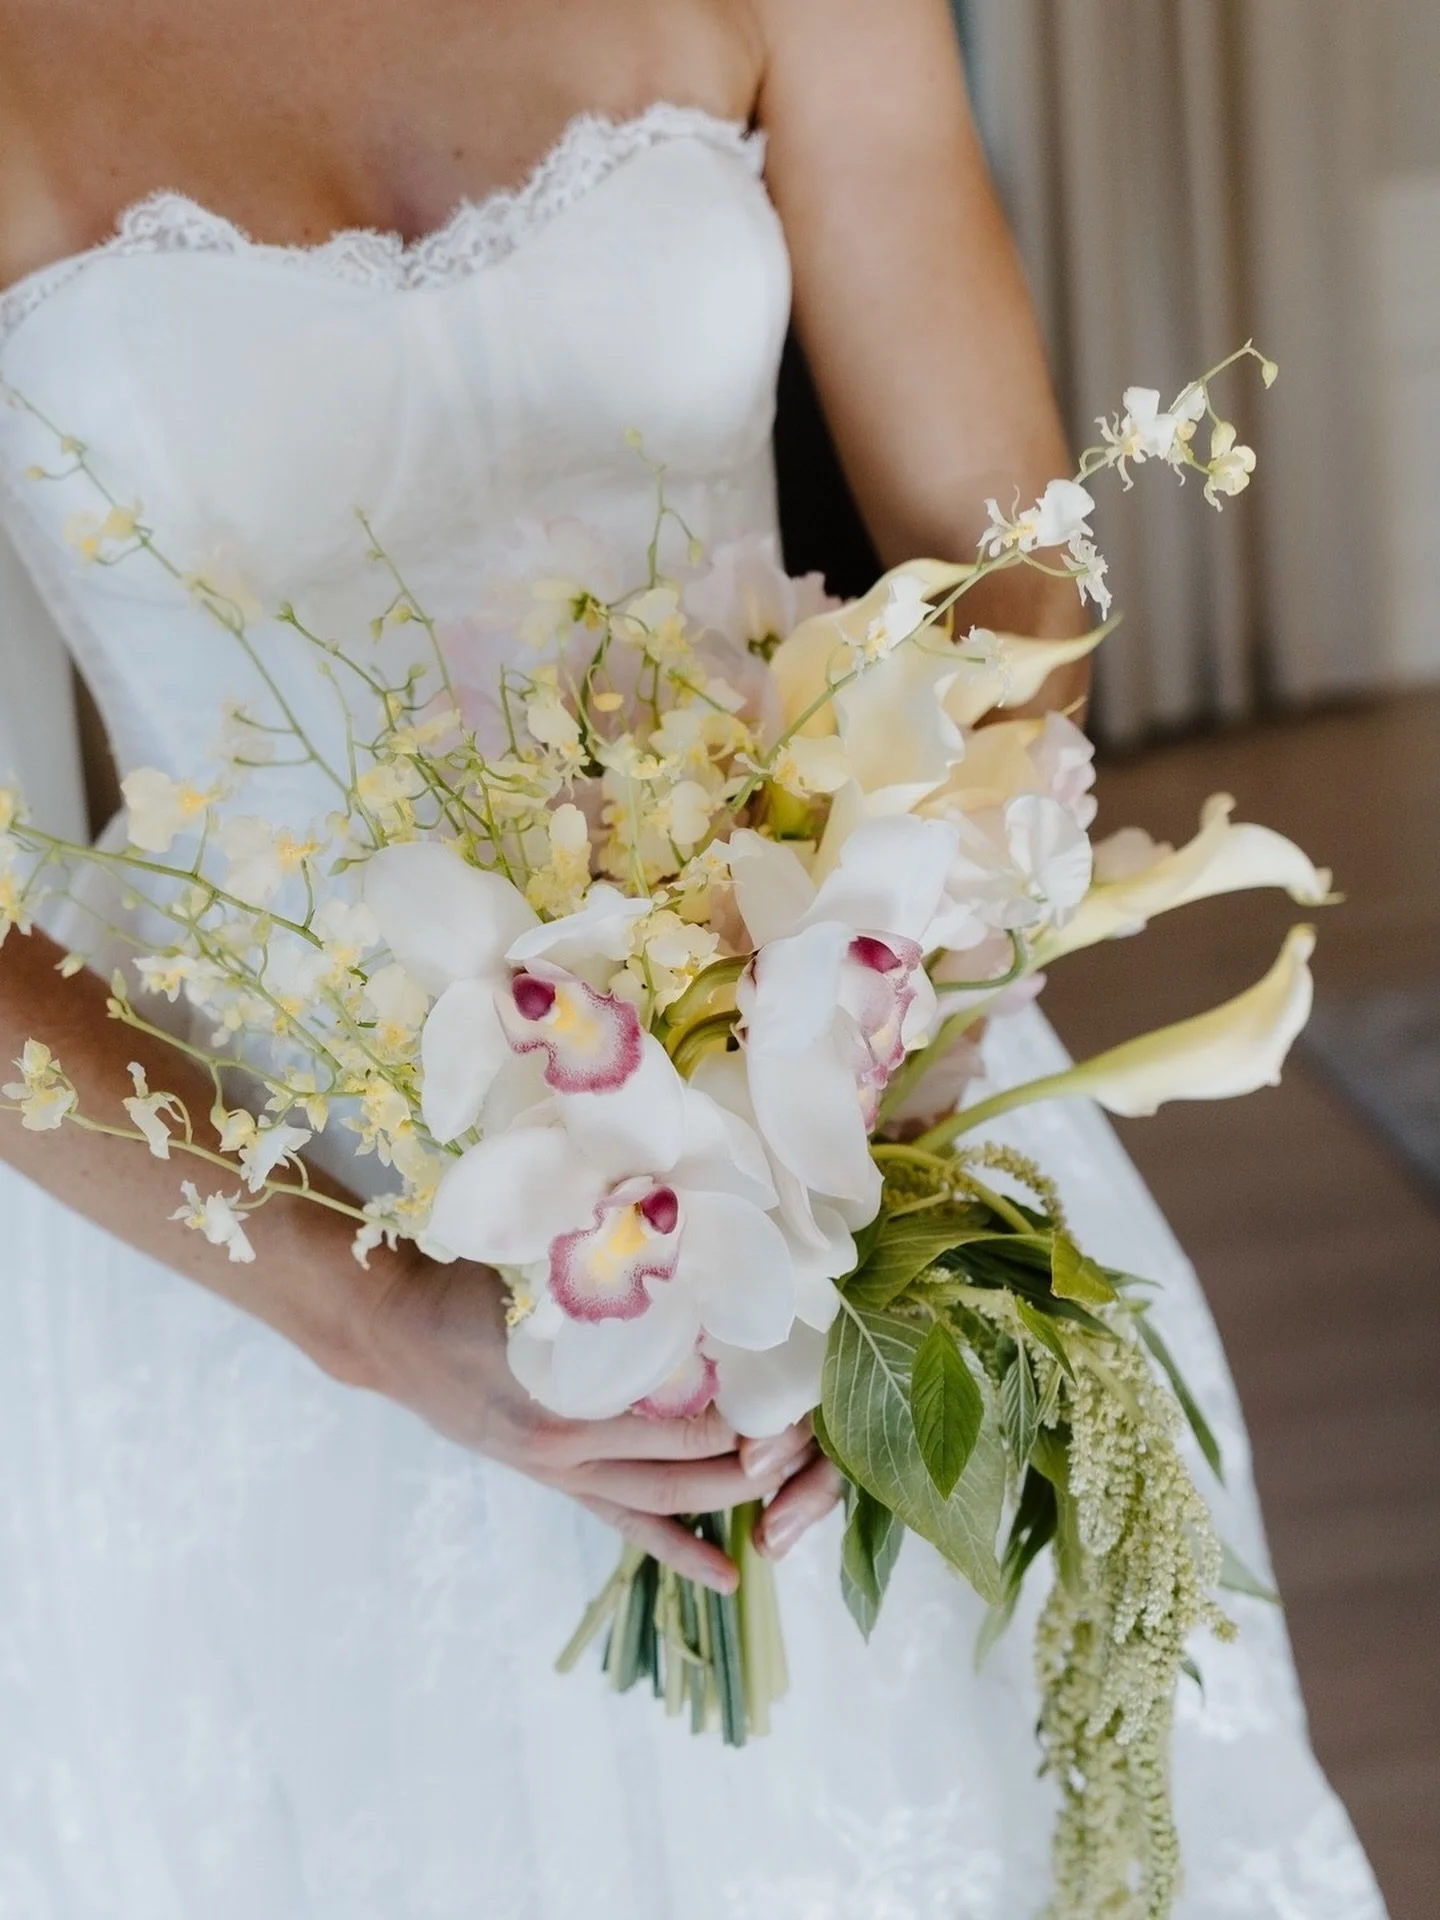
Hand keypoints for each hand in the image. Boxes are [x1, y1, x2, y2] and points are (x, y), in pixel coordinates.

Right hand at [355, 1250, 833, 1590]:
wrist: (394, 1330)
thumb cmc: (467, 1284)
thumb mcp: (532, 1269)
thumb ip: (601, 1272)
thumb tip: (681, 1243)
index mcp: (566, 1396)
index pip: (676, 1418)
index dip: (740, 1412)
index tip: (794, 1391)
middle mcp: (568, 1446)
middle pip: (681, 1471)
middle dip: (750, 1464)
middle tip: (807, 1444)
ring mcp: (562, 1472)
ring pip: (661, 1505)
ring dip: (725, 1505)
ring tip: (788, 1509)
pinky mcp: (556, 1481)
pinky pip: (626, 1524)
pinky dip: (677, 1551)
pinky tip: (726, 1576)